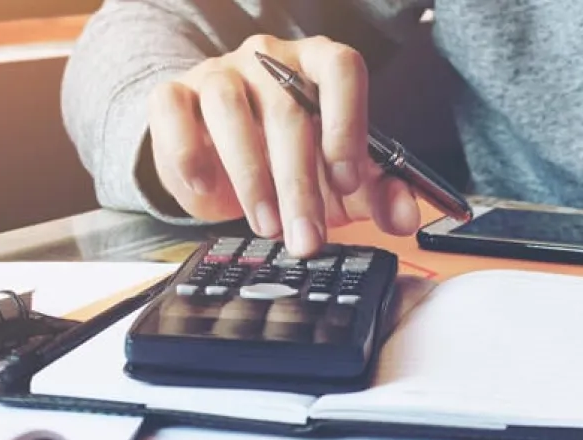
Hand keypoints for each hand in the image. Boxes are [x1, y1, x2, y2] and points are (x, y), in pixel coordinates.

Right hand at [146, 34, 420, 255]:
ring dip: (252, 179)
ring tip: (268, 227)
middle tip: (308, 237)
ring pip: (232, 112)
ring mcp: (220, 72)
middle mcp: (270, 59)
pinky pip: (173, 110)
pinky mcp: (174, 93)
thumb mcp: (342, 183)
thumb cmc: (292, 161)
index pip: (341, 68)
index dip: (347, 123)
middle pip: (288, 110)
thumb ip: (381, 195)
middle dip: (300, 185)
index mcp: (320, 66)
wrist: (221, 157)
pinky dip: (188, 153)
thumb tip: (408, 217)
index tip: (347, 181)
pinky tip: (205, 187)